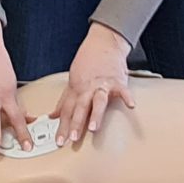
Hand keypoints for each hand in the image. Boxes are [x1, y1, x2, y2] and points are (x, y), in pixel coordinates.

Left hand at [52, 22, 134, 144]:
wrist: (103, 41)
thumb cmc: (88, 61)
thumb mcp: (72, 80)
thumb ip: (65, 100)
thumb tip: (53, 116)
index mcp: (76, 89)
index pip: (67, 110)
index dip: (62, 126)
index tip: (60, 141)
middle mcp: (87, 88)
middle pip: (80, 107)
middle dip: (76, 123)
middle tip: (73, 138)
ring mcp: (102, 84)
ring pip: (98, 101)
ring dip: (95, 114)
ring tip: (94, 128)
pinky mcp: (117, 80)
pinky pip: (122, 90)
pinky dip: (127, 97)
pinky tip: (130, 106)